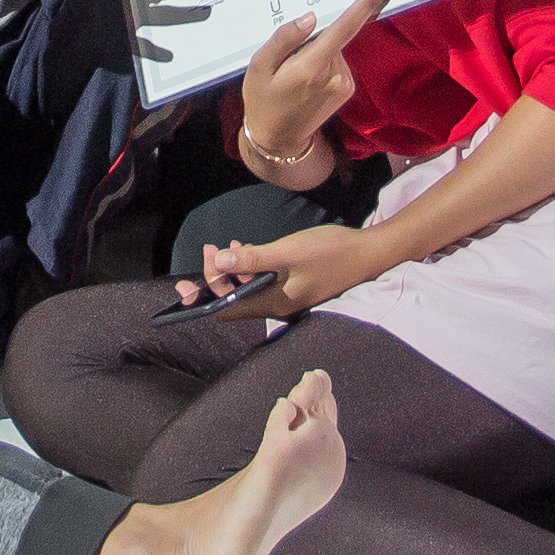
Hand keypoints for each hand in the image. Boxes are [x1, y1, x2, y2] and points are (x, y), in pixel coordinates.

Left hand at [188, 219, 385, 319]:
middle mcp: (277, 305)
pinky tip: (247, 247)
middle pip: (235, 299)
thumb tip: (219, 261)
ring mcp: (287, 296)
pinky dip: (250, 266)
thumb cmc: (330, 252)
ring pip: (248, 288)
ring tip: (225, 244)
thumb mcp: (287, 252)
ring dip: (233, 269)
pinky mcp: (294, 285)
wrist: (369, 254)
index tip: (185, 285)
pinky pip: (263, 280)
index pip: (227, 311)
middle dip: (217, 276)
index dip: (203, 299)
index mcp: (273, 303)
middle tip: (209, 249)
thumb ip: (252, 257)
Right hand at [231, 0, 391, 171]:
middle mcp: (335, 74)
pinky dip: (324, 62)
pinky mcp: (347, 89)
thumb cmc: (263, 99)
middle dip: (315, 36)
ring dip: (318, 51)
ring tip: (294, 73)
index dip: (366, 5)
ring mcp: (344, 83)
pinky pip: (337, 62)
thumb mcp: (260, 66)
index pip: (344, 28)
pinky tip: (306, 80)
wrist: (278, 139)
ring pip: (334, 49)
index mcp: (313, 66)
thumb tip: (311, 17)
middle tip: (289, 58)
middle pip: (334, 36)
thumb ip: (284, 39)